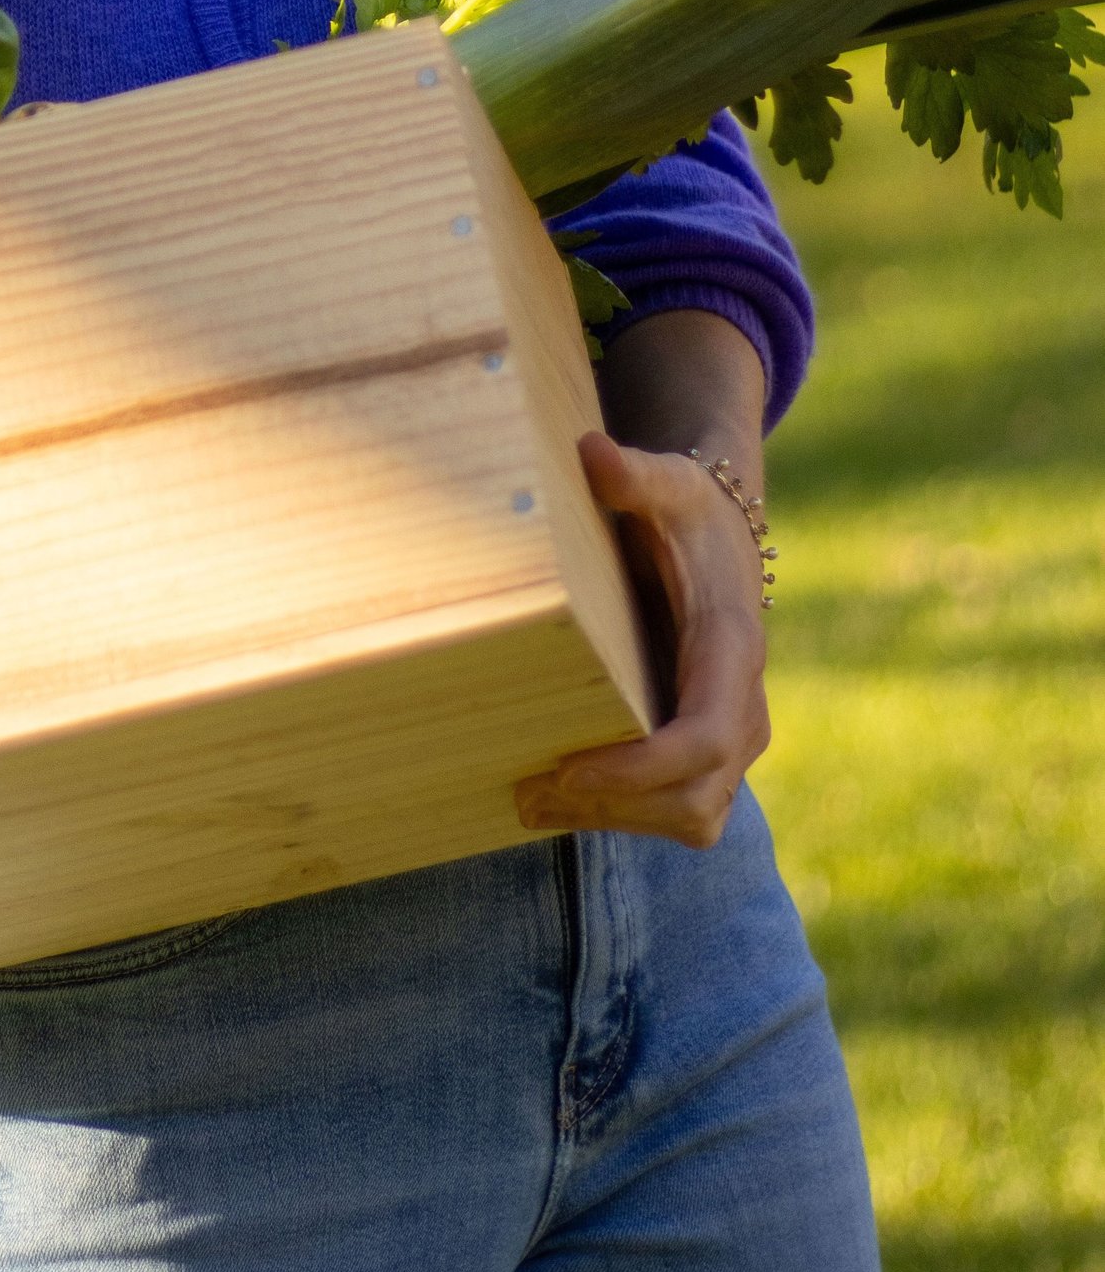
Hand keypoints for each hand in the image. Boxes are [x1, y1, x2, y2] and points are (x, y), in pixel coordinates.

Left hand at [514, 429, 769, 849]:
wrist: (724, 542)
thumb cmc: (688, 514)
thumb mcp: (667, 486)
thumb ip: (632, 477)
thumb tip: (590, 450)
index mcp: (732, 651)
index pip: (705, 737)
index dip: (641, 768)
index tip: (570, 771)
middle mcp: (744, 710)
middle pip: (696, 796)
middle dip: (615, 805)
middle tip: (528, 792)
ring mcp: (733, 742)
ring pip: (690, 818)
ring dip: (614, 820)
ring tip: (530, 802)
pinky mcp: (710, 758)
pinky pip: (679, 812)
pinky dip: (623, 817)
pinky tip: (558, 802)